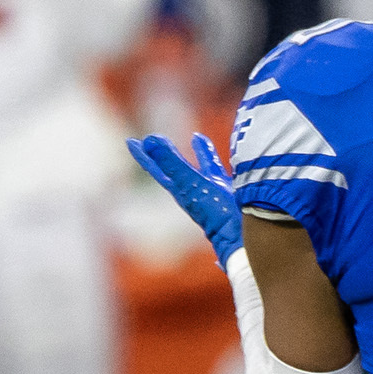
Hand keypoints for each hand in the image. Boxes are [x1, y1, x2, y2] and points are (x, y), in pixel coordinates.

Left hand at [128, 132, 243, 261]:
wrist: (242, 237)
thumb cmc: (216, 213)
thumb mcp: (191, 184)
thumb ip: (172, 162)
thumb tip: (149, 140)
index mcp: (179, 190)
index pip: (157, 169)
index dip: (144, 156)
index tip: (130, 141)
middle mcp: (191, 190)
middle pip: (173, 167)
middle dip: (163, 152)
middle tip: (152, 139)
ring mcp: (209, 190)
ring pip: (197, 167)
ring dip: (192, 153)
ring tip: (195, 137)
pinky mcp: (225, 190)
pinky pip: (215, 168)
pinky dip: (210, 155)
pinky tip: (208, 145)